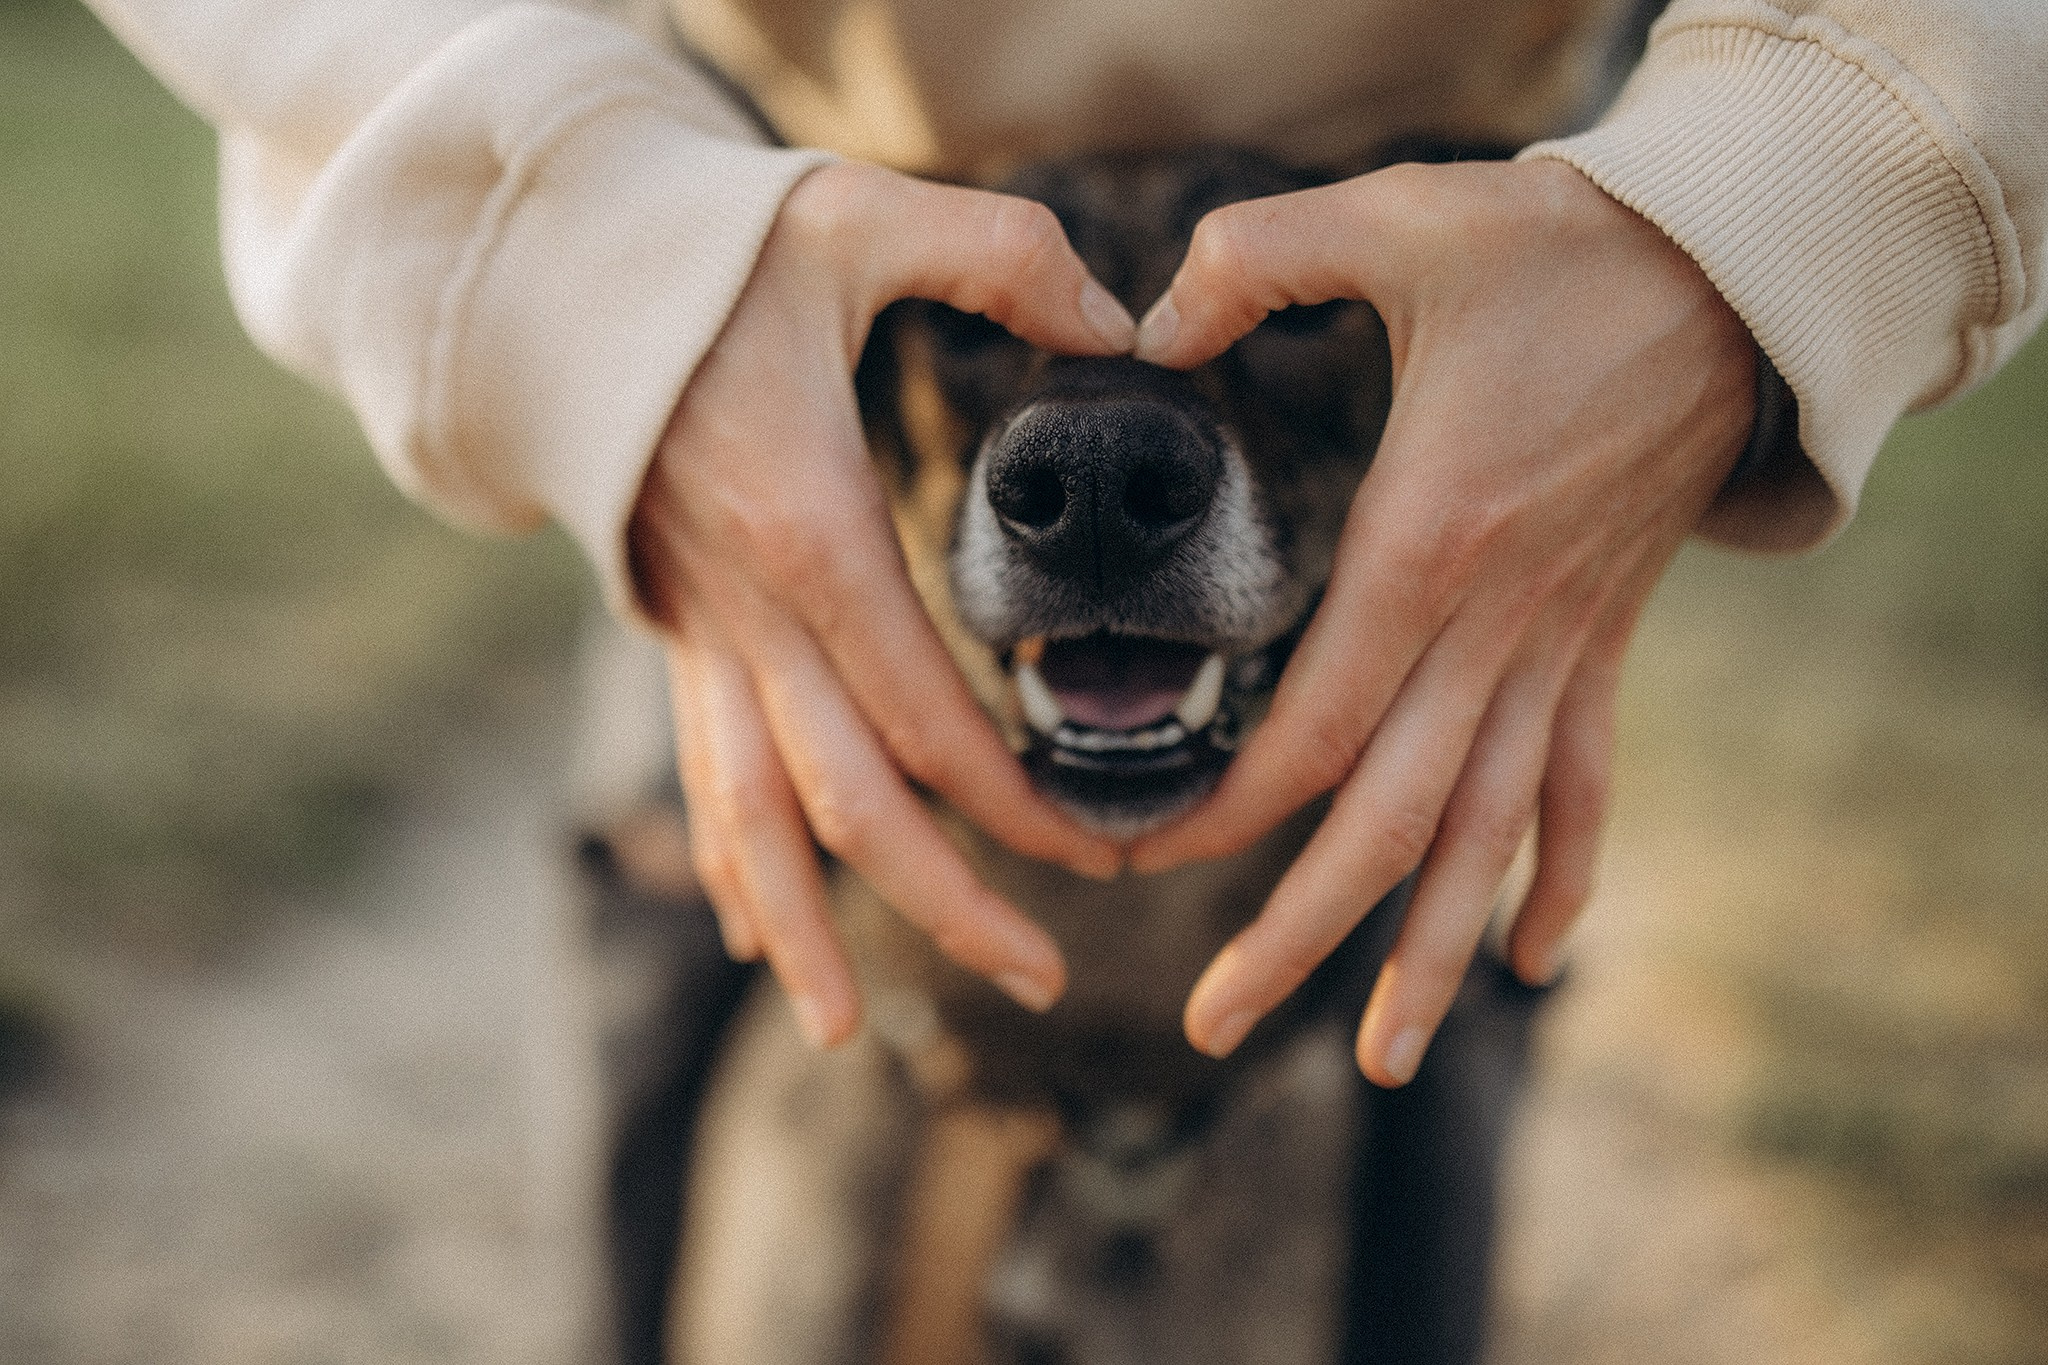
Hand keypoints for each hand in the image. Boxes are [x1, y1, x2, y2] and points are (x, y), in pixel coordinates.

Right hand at [631, 161, 1134, 1046]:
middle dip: (945, 901)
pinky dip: (727, 860)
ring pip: (744, 815)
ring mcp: (700, 631)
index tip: (1097, 851)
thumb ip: (1003, 259)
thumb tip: (1126, 321)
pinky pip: (704, 770)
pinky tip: (748, 930)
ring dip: (799, 929)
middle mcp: (745, 609)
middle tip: (1040, 973)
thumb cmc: (715, 245)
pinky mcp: (679, 632)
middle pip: (846, 801)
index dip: (1014, 802)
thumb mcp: (861, 219)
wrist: (558, 268)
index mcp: (807, 529)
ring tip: (840, 1029)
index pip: (925, 713)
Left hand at [1129, 159, 1755, 1084]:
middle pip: (1388, 826)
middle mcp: (1495, 630)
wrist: (1736, 276)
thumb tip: (1149, 322)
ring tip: (1381, 1058)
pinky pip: (1585, 782)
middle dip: (1294, 938)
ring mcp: (1559, 648)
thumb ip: (1255, 260)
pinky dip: (1563, 873)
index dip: (1223, 812)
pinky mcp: (1601, 641)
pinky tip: (1540, 957)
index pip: (1312, 731)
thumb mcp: (1398, 220)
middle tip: (1206, 1025)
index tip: (1140, 851)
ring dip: (1435, 954)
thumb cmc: (1563, 252)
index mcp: (1426, 549)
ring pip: (1491, 835)